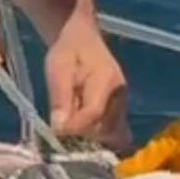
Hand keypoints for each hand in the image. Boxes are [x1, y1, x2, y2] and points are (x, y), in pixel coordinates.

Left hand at [45, 14, 130, 148]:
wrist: (83, 40)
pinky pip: (114, 134)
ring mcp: (123, 105)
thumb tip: (60, 128)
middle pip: (104, 129)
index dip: (74, 127)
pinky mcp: (120, 112)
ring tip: (72, 127)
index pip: (93, 114)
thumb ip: (59, 97)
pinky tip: (83, 133)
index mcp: (107, 80)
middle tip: (62, 126)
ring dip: (90, 138)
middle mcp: (120, 95)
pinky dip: (99, 139)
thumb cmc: (69, 51)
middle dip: (81, 134)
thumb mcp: (57, 67)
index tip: (56, 131)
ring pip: (111, 135)